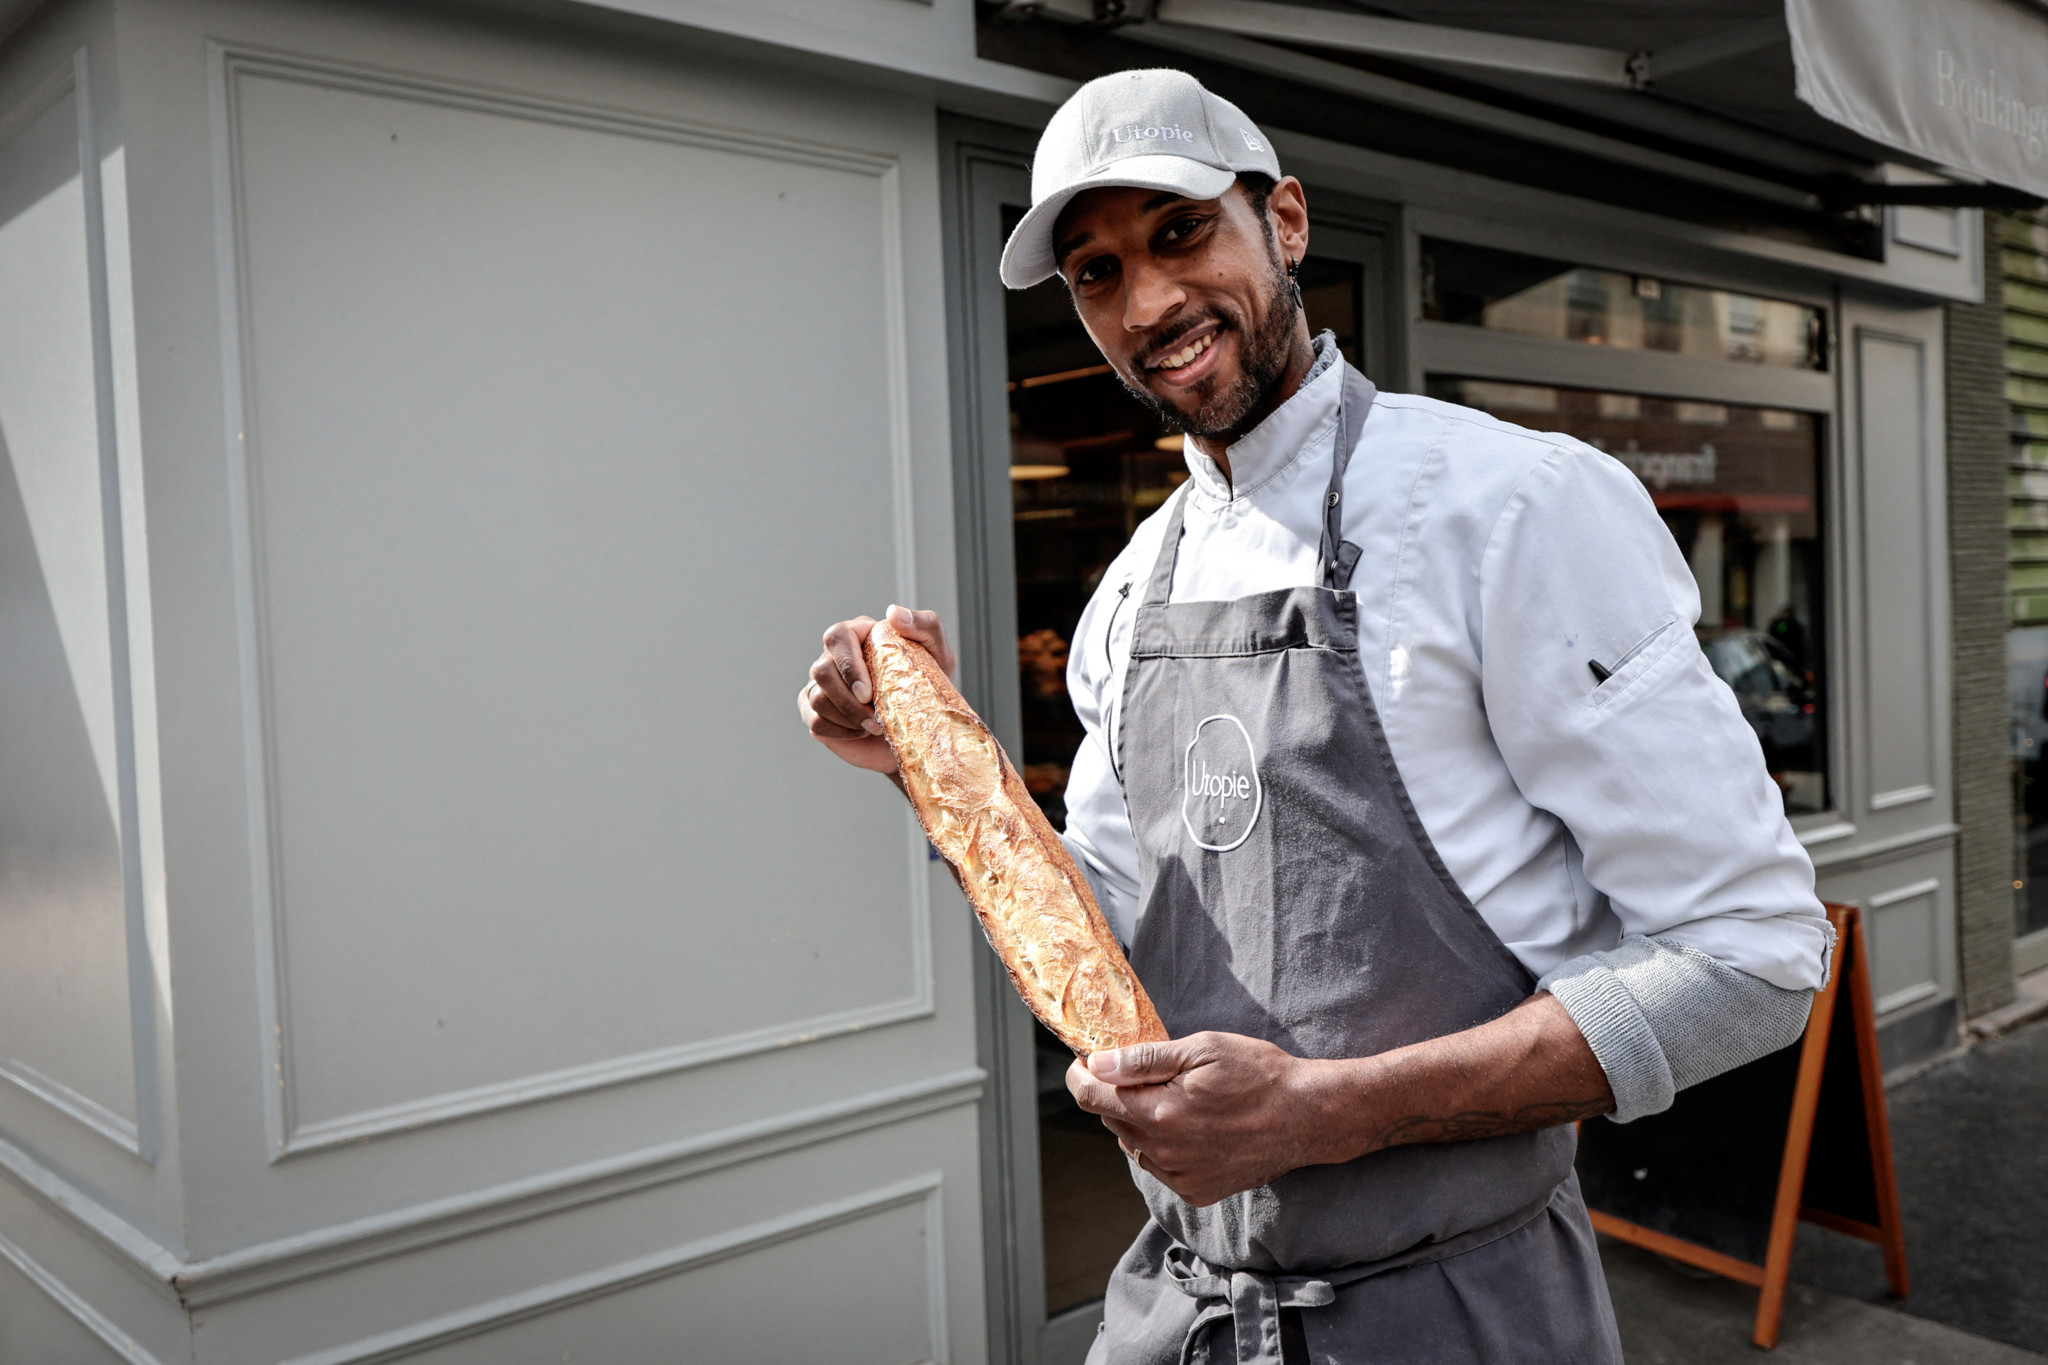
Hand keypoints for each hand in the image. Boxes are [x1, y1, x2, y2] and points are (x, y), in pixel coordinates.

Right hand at [799, 605, 957, 774]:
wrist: (923, 728)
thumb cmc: (929, 686)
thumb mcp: (939, 653)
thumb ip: (924, 624)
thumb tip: (894, 613)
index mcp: (857, 635)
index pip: (837, 637)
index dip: (848, 665)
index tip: (868, 693)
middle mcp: (834, 657)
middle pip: (821, 671)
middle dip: (847, 701)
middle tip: (876, 720)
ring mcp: (822, 685)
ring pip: (816, 699)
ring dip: (848, 718)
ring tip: (877, 727)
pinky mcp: (817, 712)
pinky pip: (815, 722)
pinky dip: (841, 731)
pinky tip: (863, 732)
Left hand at [1065, 1032, 1332, 1207]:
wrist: (1305, 1116)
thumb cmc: (1257, 1074)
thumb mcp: (1201, 1050)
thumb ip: (1143, 1060)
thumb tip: (1096, 1065)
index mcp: (1160, 1113)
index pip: (1091, 1098)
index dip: (1079, 1075)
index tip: (1083, 1062)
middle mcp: (1164, 1151)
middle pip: (1110, 1120)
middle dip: (1114, 1094)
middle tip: (1139, 1072)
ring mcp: (1181, 1176)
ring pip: (1132, 1145)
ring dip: (1137, 1121)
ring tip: (1170, 1098)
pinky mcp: (1197, 1191)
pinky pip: (1158, 1167)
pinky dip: (1161, 1146)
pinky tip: (1188, 1126)